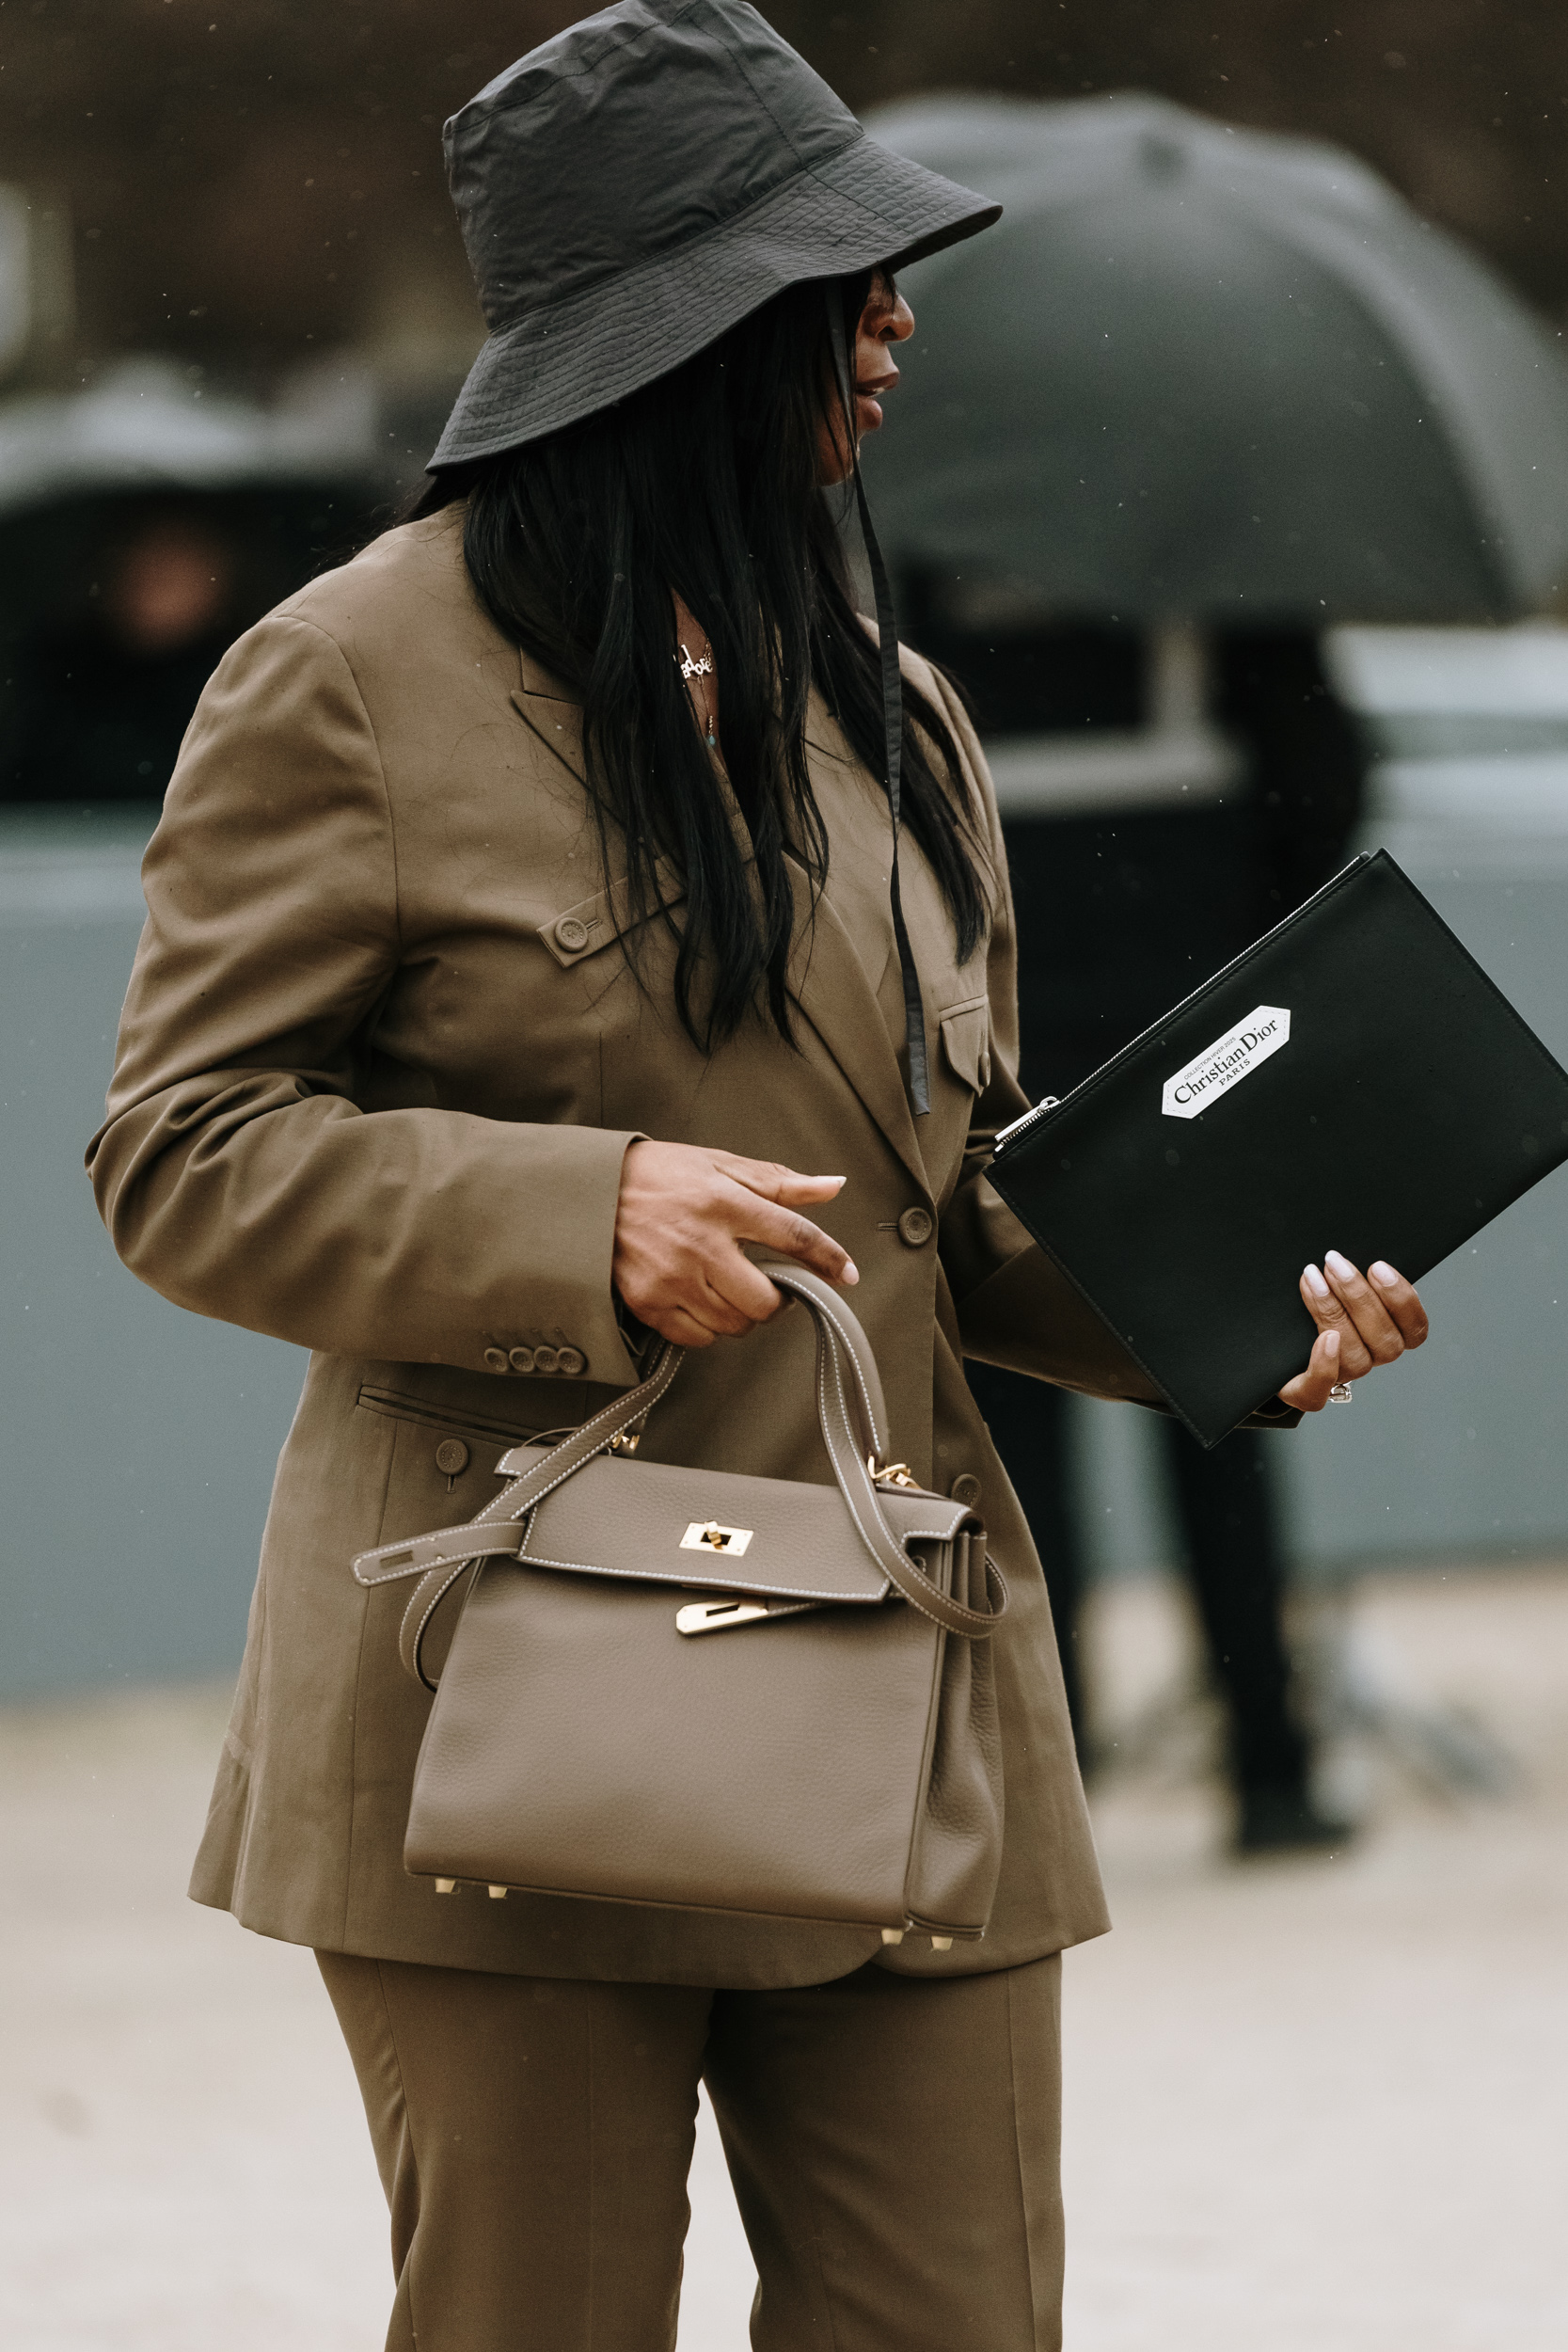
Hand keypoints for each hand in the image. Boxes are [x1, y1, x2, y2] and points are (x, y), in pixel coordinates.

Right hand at [612, 1140, 858, 1348]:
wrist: (589, 1193)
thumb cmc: (658, 1176)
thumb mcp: (718, 1164)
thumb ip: (777, 1181)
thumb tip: (831, 1185)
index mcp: (724, 1202)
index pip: (793, 1235)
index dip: (829, 1258)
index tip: (848, 1274)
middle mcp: (700, 1243)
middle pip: (765, 1301)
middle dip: (775, 1299)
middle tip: (766, 1284)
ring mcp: (672, 1278)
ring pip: (734, 1324)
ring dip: (742, 1313)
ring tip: (727, 1287)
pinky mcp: (648, 1303)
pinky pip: (699, 1337)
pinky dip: (709, 1326)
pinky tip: (701, 1300)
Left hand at [1278, 1251, 1429, 1413]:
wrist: (1273, 1340)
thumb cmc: (1316, 1304)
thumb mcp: (1341, 1285)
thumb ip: (1357, 1277)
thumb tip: (1350, 1259)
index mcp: (1389, 1334)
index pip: (1415, 1328)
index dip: (1401, 1298)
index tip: (1377, 1266)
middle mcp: (1371, 1358)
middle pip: (1384, 1341)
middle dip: (1359, 1297)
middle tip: (1334, 1262)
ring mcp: (1341, 1376)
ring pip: (1354, 1359)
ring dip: (1333, 1313)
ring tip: (1312, 1278)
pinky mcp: (1307, 1391)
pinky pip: (1319, 1391)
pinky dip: (1323, 1365)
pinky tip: (1323, 1338)